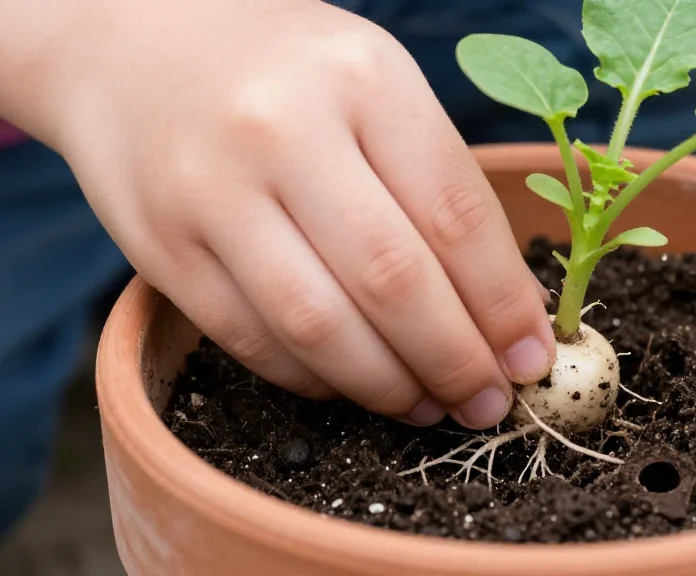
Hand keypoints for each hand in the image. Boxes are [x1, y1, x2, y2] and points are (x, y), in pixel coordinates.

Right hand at [44, 0, 556, 427]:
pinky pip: (251, 340)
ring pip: (319, 326)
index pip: (455, 216)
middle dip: (455, 360)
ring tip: (428, 407)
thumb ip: (439, 184)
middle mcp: (282, 129)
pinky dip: (315, 380)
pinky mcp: (160, 246)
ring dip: (388, 386)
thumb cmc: (288, 70)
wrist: (135, 41)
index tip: (532, 358)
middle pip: (392, 280)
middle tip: (488, 402)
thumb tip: (508, 311)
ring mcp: (211, 190)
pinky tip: (352, 385)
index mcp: (363, 77)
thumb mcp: (377, 86)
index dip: (503, 304)